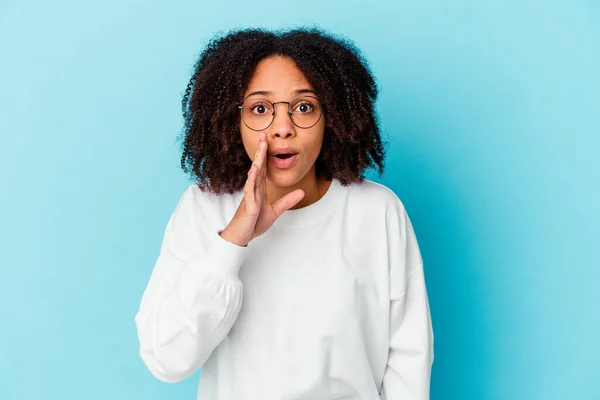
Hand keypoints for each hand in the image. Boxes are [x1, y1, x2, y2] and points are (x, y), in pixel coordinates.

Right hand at [219, 131, 304, 246]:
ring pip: (254, 174)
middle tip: (263, 134)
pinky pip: (249, 189)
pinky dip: (252, 178)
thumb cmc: (253, 224)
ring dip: (257, 159)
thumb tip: (301, 192)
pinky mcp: (248, 204)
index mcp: (259, 189)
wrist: (241, 237)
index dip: (265, 154)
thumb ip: (287, 201)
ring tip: (261, 146)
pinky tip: (255, 168)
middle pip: (258, 166)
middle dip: (261, 150)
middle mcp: (253, 189)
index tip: (267, 140)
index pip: (263, 168)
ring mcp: (250, 195)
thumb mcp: (275, 211)